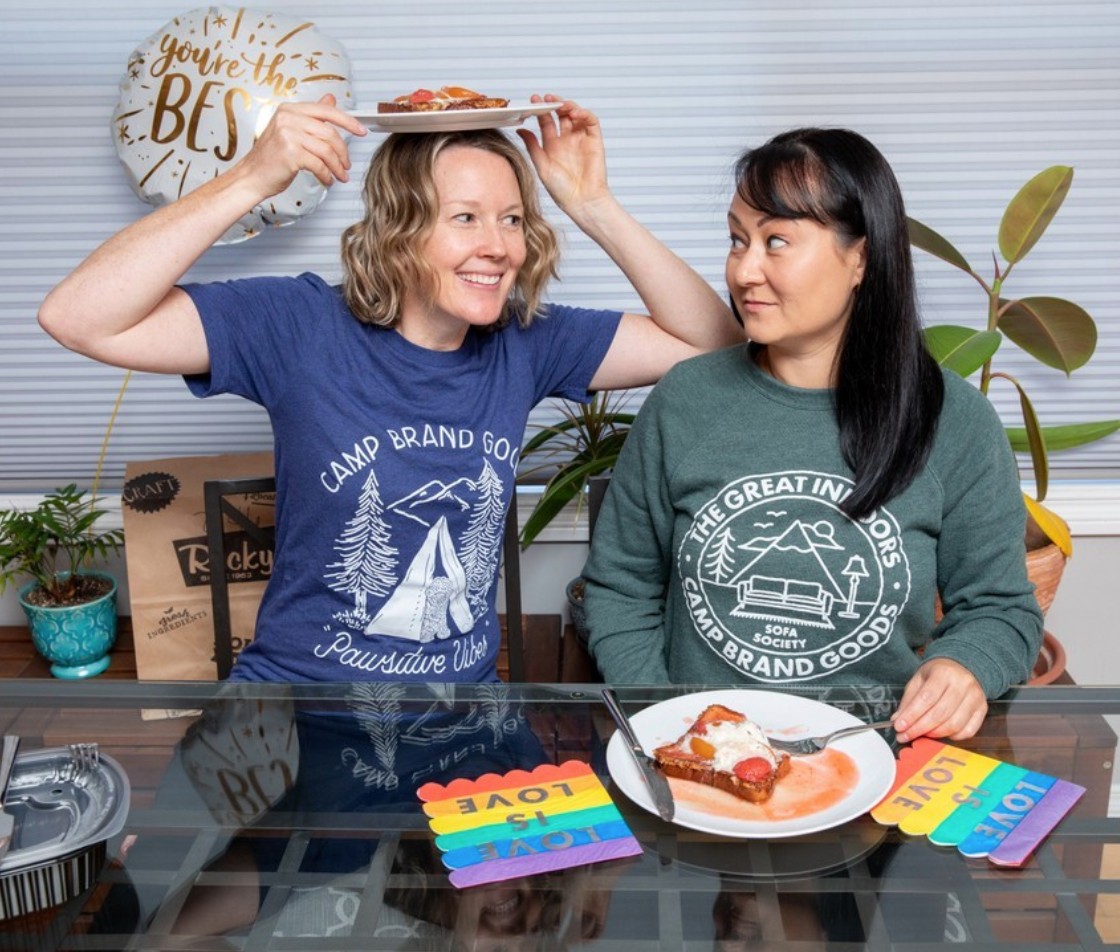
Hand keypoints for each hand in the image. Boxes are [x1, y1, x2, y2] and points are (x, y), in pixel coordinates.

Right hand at [236, 93, 365, 195]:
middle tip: (347, 165)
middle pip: (330, 133)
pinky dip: (327, 175)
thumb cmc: (271, 157)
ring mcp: (288, 135)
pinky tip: (327, 180)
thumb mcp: (291, 130)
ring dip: (337, 167)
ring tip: (340, 175)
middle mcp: (288, 118)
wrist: (251, 176)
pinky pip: (319, 165)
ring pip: (327, 151)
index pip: (326, 111)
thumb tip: (331, 99)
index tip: (361, 131)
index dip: (348, 121)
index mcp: (290, 110)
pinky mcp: (290, 153)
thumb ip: (311, 116)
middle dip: (343, 152)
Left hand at [516, 95, 609, 218]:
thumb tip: (520, 130)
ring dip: (568, 105)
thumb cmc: (562, 191)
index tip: (532, 101)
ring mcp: (580, 139)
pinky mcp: (594, 140)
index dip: (539, 110)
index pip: (546, 121)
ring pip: (575, 114)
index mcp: (552, 146)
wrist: (581, 202)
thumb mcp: (542, 166)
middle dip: (553, 104)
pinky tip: (574, 113)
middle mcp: (566, 140)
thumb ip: (532, 146)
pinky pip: (590, 121)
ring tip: (559, 104)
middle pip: (560, 114)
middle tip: (545, 99)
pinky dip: (584, 113)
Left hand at [892, 657, 987, 742]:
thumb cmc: (937, 675)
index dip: (912, 715)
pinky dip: (952, 737)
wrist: (962, 667)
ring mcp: (975, 697)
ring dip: (934, 735)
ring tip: (920, 735)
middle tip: (905, 736)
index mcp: (943, 673)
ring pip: (954, 724)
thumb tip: (897, 721)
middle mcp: (963, 684)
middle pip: (940, 714)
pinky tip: (940, 734)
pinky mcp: (983, 710)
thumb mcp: (918, 680)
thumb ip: (908, 700)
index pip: (926, 698)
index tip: (899, 727)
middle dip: (919, 728)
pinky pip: (968, 731)